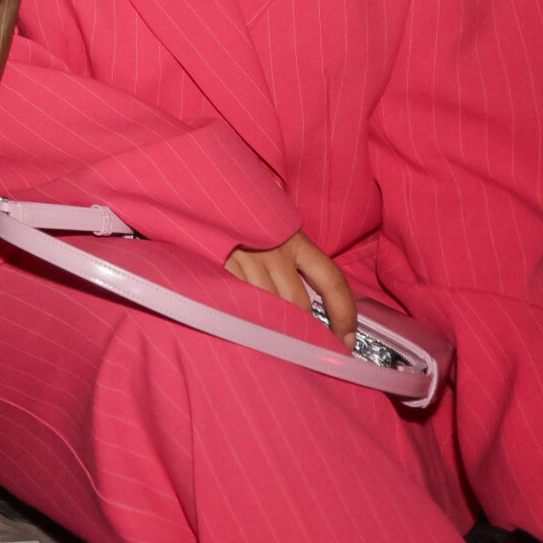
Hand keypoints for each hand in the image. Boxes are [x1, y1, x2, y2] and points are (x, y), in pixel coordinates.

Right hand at [226, 228, 356, 344]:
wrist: (195, 194)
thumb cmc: (237, 219)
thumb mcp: (272, 233)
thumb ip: (291, 264)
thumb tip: (311, 311)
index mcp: (294, 238)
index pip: (333, 281)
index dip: (345, 315)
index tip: (346, 341)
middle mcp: (273, 247)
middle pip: (297, 303)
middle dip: (301, 330)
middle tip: (299, 348)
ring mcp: (243, 256)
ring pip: (266, 306)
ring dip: (268, 325)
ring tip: (263, 335)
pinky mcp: (217, 264)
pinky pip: (238, 301)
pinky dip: (242, 314)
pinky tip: (238, 317)